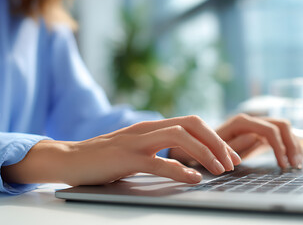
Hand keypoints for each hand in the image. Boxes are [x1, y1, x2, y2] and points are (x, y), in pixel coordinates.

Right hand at [1, 116, 240, 185]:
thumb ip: (161, 149)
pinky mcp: (126, 158)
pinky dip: (178, 170)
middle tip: (232, 162)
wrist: (70, 159)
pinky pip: (158, 162)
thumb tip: (188, 161)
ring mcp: (137, 141)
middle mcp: (148, 128)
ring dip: (205, 152)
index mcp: (153, 126)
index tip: (230, 156)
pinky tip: (193, 179)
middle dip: (217, 142)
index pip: (193, 123)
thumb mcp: (139, 149)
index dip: (215, 137)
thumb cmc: (106, 158)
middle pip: (192, 124)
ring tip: (220, 169)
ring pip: (180, 137)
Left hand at [170, 114, 302, 168]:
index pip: (269, 129)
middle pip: (282, 125)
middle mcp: (251, 120)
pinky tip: (291, 161)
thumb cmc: (202, 148)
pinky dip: (288, 147)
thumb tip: (255, 138)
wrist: (194, 145)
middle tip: (294, 165)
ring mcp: (256, 125)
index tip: (283, 165)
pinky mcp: (258, 133)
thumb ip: (235, 144)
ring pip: (284, 128)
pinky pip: (279, 136)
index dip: (279, 146)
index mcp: (241, 121)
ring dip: (293, 145)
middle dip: (291, 144)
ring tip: (297, 165)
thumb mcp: (215, 149)